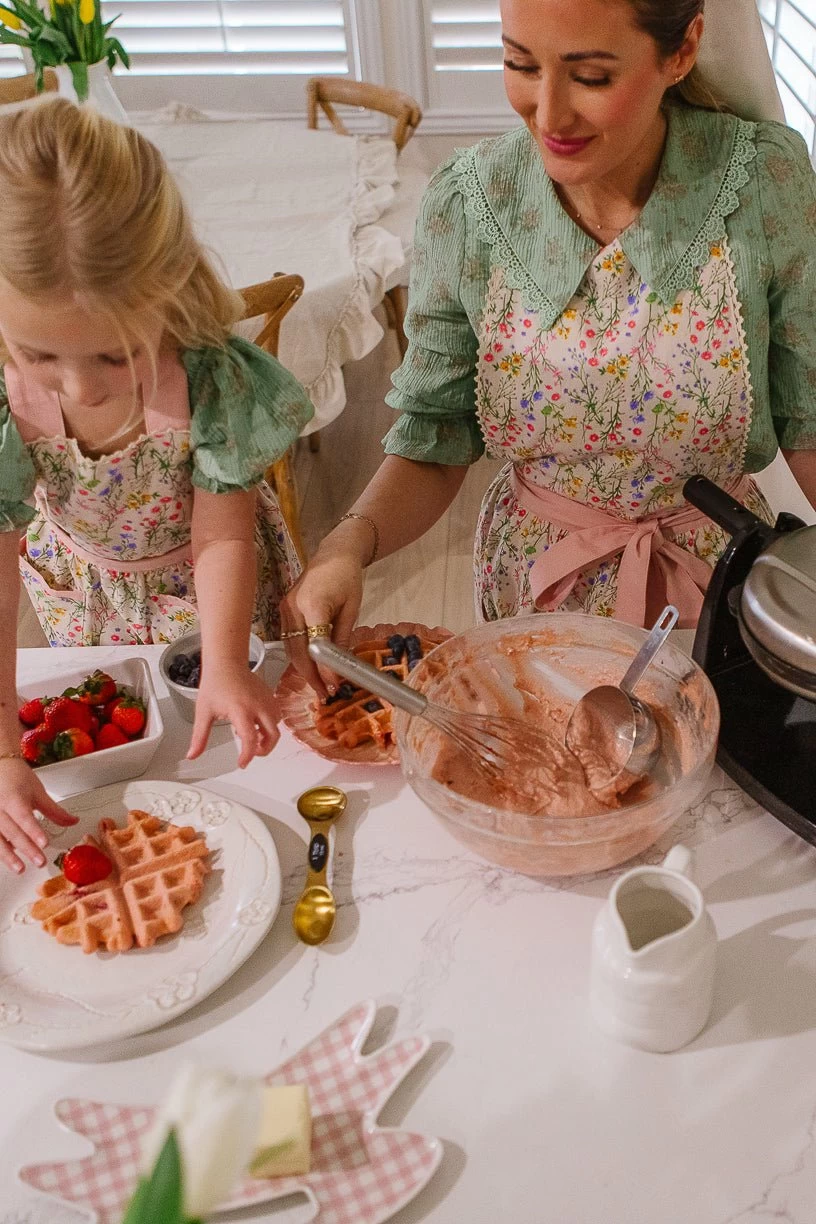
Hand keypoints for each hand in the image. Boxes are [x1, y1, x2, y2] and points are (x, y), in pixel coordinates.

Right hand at [0, 758, 77, 872]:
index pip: (25, 818)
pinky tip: (6, 859)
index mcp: (14, 799)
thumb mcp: (38, 791)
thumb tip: (72, 821)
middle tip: (40, 861)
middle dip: (27, 849)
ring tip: (20, 868)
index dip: (34, 832)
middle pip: (13, 832)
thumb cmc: (16, 777)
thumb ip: (54, 811)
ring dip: (8, 856)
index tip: (43, 843)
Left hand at [187, 665, 280, 768]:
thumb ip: (199, 737)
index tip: (242, 763)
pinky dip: (270, 724)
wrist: (226, 663)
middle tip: (253, 752)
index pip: (250, 739)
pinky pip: (276, 715)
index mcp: (240, 710)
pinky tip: (256, 723)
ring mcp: (266, 700)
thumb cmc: (216, 683)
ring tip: (252, 735)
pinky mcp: (270, 696)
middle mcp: (257, 706)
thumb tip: (192, 754)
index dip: (248, 755)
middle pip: (272, 735)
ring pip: (276, 725)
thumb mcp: (203, 712)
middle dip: (265, 749)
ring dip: (267, 736)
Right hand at [279, 545, 363, 695]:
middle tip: (325, 694)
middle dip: (310, 676)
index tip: (334, 685)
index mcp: (313, 605)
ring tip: (319, 686)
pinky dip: (298, 656)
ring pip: (290, 648)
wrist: (334, 552)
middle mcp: (293, 608)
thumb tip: (339, 668)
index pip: (315, 646)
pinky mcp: (283, 608)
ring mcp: (284, 608)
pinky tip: (310, 668)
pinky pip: (288, 639)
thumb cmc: (347, 577)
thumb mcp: (352, 608)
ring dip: (303, 669)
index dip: (323, 669)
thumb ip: (342, 637)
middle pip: (297, 651)